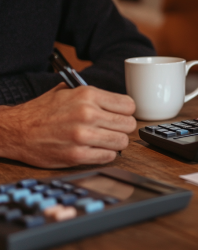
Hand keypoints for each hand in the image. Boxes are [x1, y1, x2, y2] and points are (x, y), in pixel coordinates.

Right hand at [0, 84, 136, 167]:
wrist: (16, 131)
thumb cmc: (42, 112)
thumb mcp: (67, 92)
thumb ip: (94, 96)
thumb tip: (118, 104)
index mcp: (87, 95)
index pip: (129, 105)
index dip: (125, 112)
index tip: (119, 116)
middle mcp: (87, 114)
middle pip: (129, 124)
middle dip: (122, 128)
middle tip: (112, 130)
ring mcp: (83, 136)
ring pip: (122, 142)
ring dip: (115, 143)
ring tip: (103, 140)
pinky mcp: (77, 155)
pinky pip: (109, 156)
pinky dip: (105, 154)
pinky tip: (94, 149)